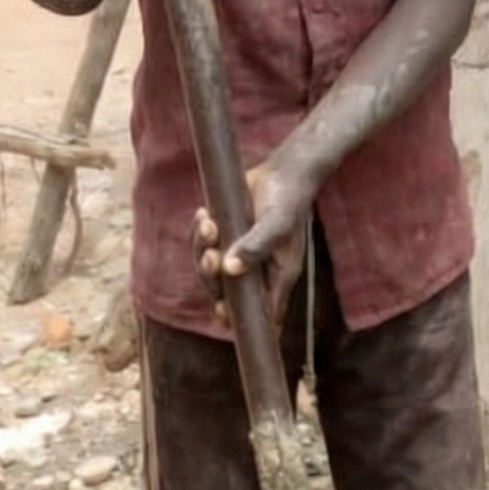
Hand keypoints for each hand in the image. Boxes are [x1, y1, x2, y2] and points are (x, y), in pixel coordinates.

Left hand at [194, 157, 315, 329]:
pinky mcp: (227, 236)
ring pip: (210, 268)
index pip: (260, 312)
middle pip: (225, 292)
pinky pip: (205, 244)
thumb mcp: (276, 224)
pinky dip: (200, 233)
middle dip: (212, 278)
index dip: (240, 318)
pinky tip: (204, 215)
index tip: (223, 312)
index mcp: (276, 277)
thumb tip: (230, 269)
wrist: (284, 170)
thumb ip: (256, 247)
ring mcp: (239, 254)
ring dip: (203, 250)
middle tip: (212, 255)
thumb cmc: (288, 200)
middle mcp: (256, 270)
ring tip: (208, 224)